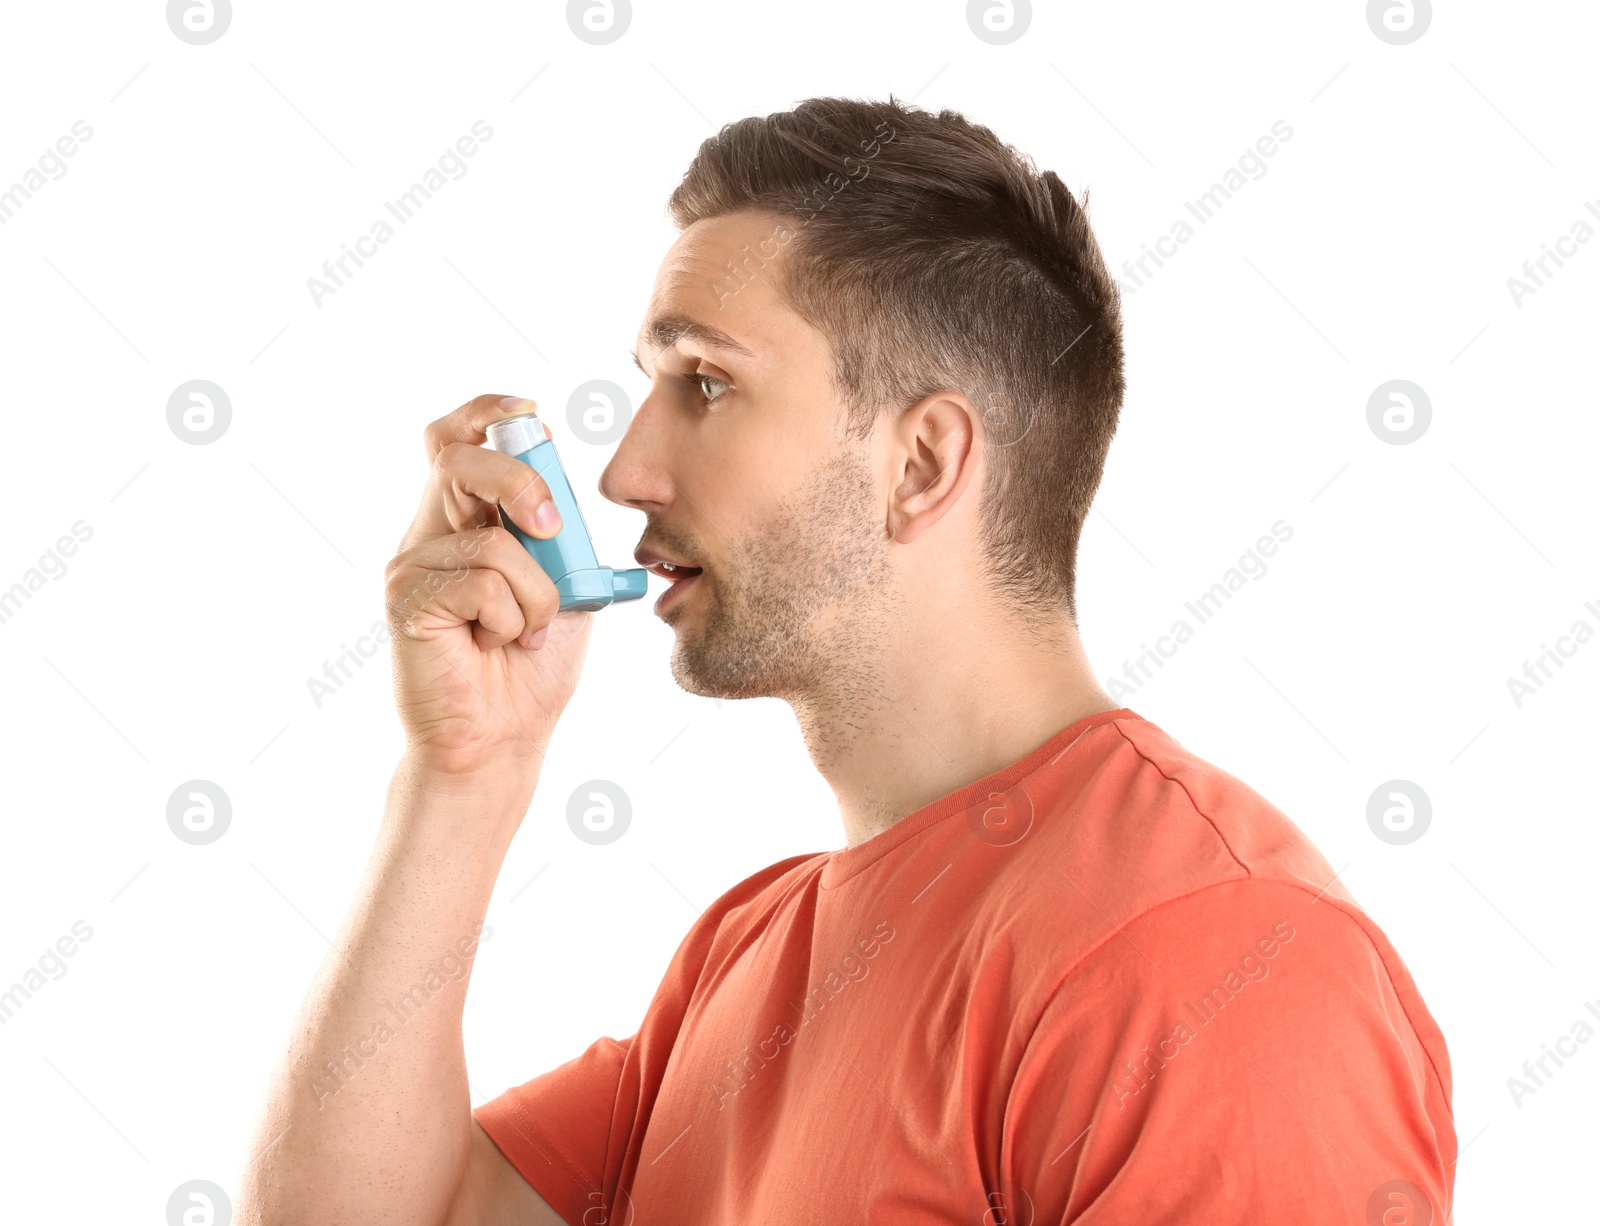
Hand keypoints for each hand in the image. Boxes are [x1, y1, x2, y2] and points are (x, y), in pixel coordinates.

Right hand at [384, 394, 594, 775]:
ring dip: (536, 593)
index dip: (485, 413)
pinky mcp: (405, 599)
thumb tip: (558, 479)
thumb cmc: (531, 665)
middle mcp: (429, 532)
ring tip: (528, 632)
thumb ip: (557, 533)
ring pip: (492, 540)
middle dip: (521, 482)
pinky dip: (513, 617)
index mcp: (464, 519)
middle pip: (459, 459)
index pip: (454, 440)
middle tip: (552, 530)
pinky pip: (481, 582)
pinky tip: (496, 646)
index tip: (529, 411)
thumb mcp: (563, 585)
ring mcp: (411, 564)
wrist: (502, 737)